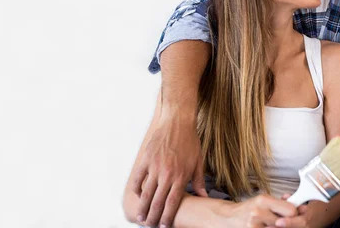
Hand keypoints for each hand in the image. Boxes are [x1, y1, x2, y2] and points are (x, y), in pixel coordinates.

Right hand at [129, 113, 206, 227]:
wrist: (178, 121)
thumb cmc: (190, 141)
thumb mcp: (198, 161)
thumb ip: (199, 181)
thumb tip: (204, 197)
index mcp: (181, 176)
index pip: (172, 203)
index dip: (167, 217)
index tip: (163, 226)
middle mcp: (167, 174)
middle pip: (157, 202)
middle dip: (153, 217)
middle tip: (150, 226)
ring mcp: (155, 167)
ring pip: (146, 193)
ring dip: (143, 207)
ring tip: (141, 217)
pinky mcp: (146, 159)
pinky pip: (138, 178)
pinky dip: (136, 189)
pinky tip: (136, 196)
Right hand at [227, 194, 304, 227]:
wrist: (230, 219)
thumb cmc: (250, 209)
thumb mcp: (264, 201)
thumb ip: (281, 204)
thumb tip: (301, 207)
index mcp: (263, 200)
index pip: (290, 210)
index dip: (295, 214)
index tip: (295, 215)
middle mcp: (258, 212)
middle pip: (285, 223)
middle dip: (288, 224)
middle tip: (285, 222)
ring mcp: (254, 225)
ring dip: (279, 227)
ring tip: (275, 224)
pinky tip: (269, 227)